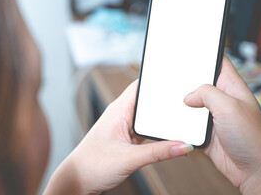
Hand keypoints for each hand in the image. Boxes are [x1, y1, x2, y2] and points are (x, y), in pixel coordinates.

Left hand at [44, 80, 192, 194]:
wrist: (78, 181)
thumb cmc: (91, 165)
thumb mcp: (130, 159)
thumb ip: (158, 152)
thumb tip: (182, 146)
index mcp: (118, 110)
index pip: (140, 85)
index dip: (157, 80)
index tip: (175, 80)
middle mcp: (120, 114)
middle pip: (147, 100)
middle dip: (164, 100)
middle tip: (182, 104)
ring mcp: (123, 125)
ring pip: (146, 115)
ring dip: (159, 118)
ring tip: (176, 121)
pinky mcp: (126, 137)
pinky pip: (144, 128)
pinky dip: (155, 131)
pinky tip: (164, 136)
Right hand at [184, 56, 260, 194]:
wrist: (254, 171)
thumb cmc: (253, 138)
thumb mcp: (230, 107)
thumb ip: (207, 93)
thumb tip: (189, 96)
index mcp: (232, 86)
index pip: (218, 62)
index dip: (205, 54)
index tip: (187, 48)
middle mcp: (222, 99)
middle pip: (199, 82)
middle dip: (186, 80)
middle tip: (171, 76)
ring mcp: (213, 116)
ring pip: (191, 103)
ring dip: (182, 104)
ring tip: (169, 99)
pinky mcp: (206, 132)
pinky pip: (188, 123)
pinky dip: (181, 122)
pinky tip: (173, 120)